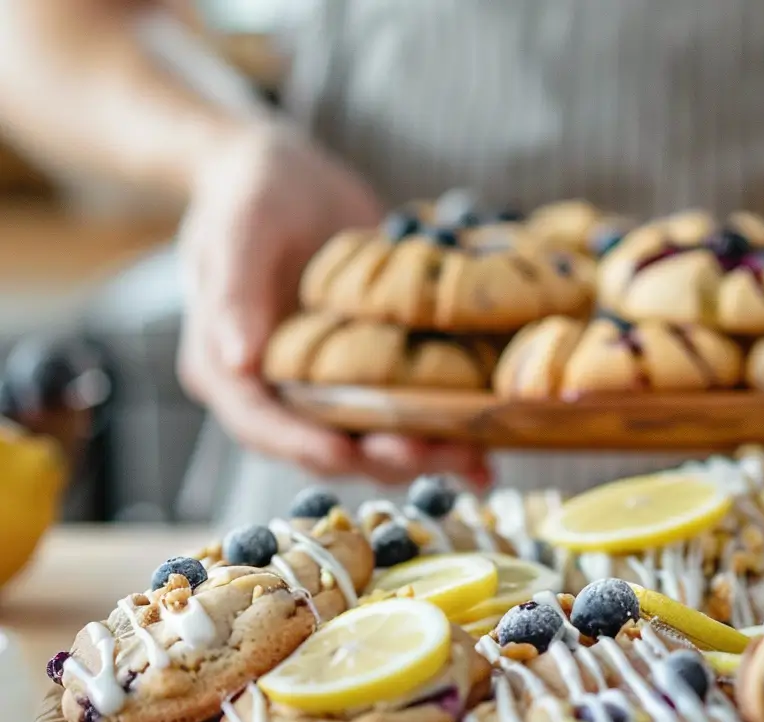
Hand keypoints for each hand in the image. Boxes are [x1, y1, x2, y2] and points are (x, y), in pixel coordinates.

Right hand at [177, 122, 491, 486]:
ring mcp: (327, 388)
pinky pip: (403, 411)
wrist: (287, 173)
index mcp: (229, 371)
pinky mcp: (369, 373)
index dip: (307, 445)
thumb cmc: (251, 193)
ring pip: (372, 440)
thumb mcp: (238, 231)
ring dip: (422, 454)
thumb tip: (239, 361)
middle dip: (383, 457)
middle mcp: (278, 393)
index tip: (349, 452)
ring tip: (474, 457)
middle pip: (328, 446)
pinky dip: (441, 431)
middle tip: (436, 454)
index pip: (265, 426)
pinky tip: (487, 448)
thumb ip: (234, 294)